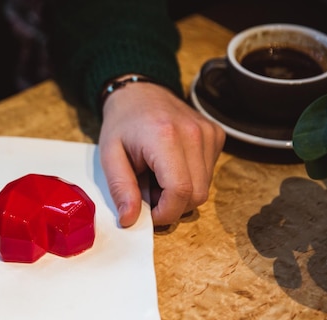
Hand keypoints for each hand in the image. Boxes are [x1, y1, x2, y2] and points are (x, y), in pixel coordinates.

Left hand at [99, 81, 224, 226]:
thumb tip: (129, 220)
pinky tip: (171, 167)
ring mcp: (209, 133)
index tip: (147, 214)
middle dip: (172, 206)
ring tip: (157, 177)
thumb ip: (120, 189)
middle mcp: (194, 134)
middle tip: (148, 192)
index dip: (165, 213)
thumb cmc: (122, 124)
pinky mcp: (216, 135)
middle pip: (197, 195)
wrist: (139, 92)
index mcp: (165, 137)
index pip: (180, 191)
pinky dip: (190, 180)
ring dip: (180, 193)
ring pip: (204, 188)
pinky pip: (208, 174)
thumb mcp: (109, 156)